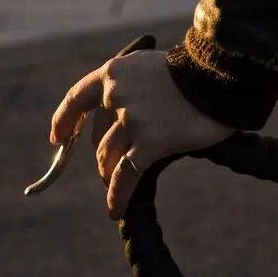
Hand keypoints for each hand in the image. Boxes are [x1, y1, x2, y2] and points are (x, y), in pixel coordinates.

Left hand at [50, 49, 234, 220]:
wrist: (219, 75)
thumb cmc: (194, 70)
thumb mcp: (152, 66)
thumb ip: (132, 86)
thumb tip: (122, 113)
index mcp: (115, 73)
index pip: (78, 98)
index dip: (64, 120)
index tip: (57, 137)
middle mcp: (117, 96)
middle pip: (97, 136)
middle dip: (103, 155)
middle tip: (113, 167)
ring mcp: (131, 120)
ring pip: (108, 158)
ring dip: (110, 176)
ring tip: (116, 187)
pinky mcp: (148, 143)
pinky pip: (125, 177)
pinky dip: (118, 197)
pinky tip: (115, 210)